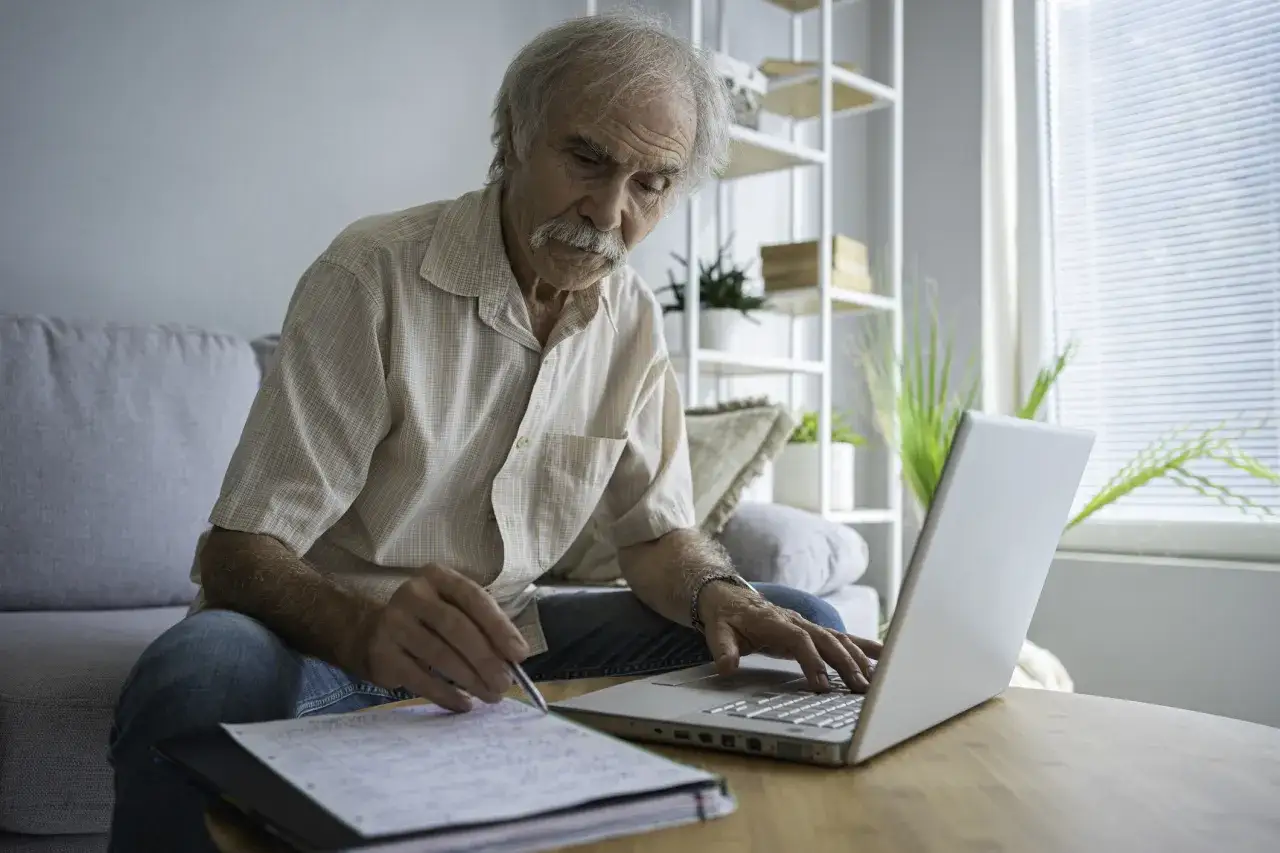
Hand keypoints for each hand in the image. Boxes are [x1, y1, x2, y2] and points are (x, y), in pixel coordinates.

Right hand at [352, 564, 530, 711]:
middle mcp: (413, 595)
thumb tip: (513, 659)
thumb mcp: (451, 608)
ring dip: (470, 680)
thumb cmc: (424, 620)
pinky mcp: (382, 654)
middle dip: (486, 659)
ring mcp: (394, 623)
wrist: (366, 632)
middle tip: (504, 683)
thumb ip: (480, 625)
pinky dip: (446, 694)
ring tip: (490, 695)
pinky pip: (420, 679)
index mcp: (437, 577)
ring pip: (440, 656)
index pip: (474, 599)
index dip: (499, 627)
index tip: (519, 654)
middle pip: (457, 628)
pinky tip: (463, 703)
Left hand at [698, 582, 881, 692]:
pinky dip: (864, 646)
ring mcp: (808, 624)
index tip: (821, 685)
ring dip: (858, 659)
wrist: (730, 596)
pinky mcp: (814, 630)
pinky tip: (885, 656)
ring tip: (874, 681)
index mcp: (774, 622)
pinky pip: (843, 637)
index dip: (812, 661)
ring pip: (839, 639)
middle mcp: (796, 621)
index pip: (799, 640)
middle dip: (845, 664)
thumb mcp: (717, 633)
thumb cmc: (726, 617)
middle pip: (826, 641)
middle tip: (859, 689)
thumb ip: (723, 650)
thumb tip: (727, 667)